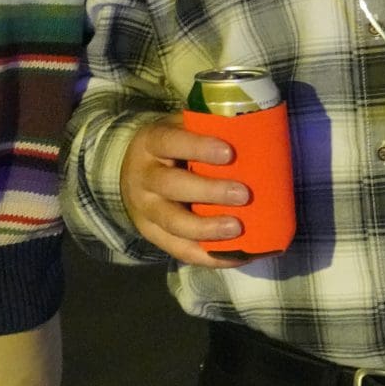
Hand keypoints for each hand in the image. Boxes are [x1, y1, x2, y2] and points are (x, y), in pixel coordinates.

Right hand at [120, 116, 249, 267]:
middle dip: (209, 192)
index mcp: (150, 144)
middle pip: (171, 186)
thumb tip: (252, 129)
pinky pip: (181, 251)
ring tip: (238, 229)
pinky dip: (210, 256)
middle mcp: (143, 178)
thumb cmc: (170, 148)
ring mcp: (145, 211)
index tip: (229, 152)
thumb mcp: (178, 129)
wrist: (132, 174)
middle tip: (243, 194)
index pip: (170, 142)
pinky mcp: (154, 236)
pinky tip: (237, 255)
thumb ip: (204, 129)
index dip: (197, 147)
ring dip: (207, 229)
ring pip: (173, 223)